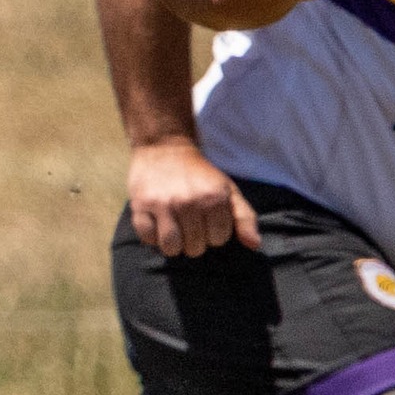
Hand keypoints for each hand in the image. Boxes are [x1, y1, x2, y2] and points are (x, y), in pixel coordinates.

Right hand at [129, 137, 259, 256]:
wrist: (165, 147)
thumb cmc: (200, 173)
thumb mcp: (228, 190)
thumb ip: (244, 217)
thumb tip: (254, 245)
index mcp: (214, 198)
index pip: (219, 239)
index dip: (214, 233)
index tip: (207, 220)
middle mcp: (188, 202)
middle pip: (195, 247)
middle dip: (194, 241)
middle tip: (190, 225)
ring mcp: (163, 205)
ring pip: (171, 248)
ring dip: (174, 245)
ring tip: (175, 231)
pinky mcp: (141, 205)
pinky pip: (147, 238)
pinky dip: (152, 237)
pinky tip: (158, 225)